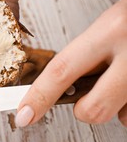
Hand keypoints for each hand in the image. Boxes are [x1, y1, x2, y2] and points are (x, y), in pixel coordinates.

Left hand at [15, 0, 126, 127]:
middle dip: (85, 111)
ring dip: (116, 106)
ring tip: (122, 79)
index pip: (62, 69)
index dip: (39, 97)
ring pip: (121, 116)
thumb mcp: (111, 25)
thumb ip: (92, 57)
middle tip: (88, 97)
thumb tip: (76, 95)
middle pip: (93, 109)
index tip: (24, 115)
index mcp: (111, 29)